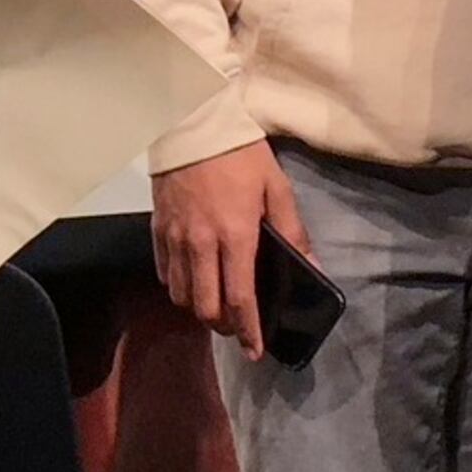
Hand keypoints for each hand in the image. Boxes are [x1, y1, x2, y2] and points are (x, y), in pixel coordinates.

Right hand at [153, 139, 312, 359]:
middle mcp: (201, 243)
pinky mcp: (157, 228)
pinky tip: (193, 283)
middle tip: (237, 327)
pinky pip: (164, 273)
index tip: (255, 350)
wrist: (193, 122)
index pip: (240, 298)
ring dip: (199, 310)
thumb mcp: (278, 187)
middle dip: (223, 326)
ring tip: (216, 307)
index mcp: (236, 235)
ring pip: (181, 295)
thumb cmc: (241, 153)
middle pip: (205, 307)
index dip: (248, 330)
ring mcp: (175, 237)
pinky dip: (178, 287)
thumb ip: (294, 231)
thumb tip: (313, 268)